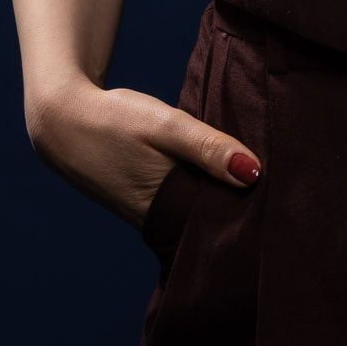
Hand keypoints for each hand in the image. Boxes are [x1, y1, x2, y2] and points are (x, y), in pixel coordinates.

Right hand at [27, 74, 261, 229]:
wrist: (62, 120)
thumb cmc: (115, 120)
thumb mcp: (165, 125)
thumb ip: (208, 147)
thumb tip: (254, 173)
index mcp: (167, 209)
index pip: (221, 226)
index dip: (251, 216)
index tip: (284, 204)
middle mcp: (158, 221)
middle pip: (212, 223)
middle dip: (241, 211)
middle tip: (282, 195)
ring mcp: (149, 215)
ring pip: (197, 214)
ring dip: (222, 200)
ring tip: (262, 183)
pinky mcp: (143, 203)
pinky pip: (182, 204)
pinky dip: (201, 192)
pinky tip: (223, 175)